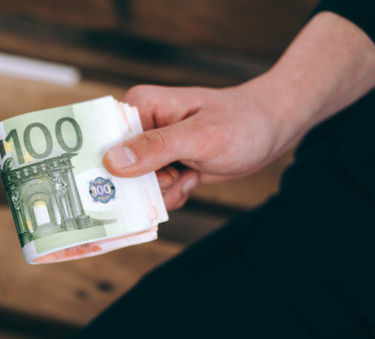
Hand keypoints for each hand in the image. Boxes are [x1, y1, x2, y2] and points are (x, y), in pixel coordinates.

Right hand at [104, 84, 286, 209]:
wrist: (271, 128)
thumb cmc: (242, 122)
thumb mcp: (200, 136)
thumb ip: (156, 148)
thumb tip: (111, 162)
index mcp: (137, 107)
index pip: (102, 141)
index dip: (112, 168)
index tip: (140, 179)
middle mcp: (136, 127)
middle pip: (117, 173)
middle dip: (147, 186)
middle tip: (177, 176)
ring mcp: (148, 149)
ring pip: (136, 189)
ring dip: (164, 193)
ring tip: (189, 176)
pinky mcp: (161, 166)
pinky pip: (153, 194)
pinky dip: (173, 195)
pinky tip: (192, 179)